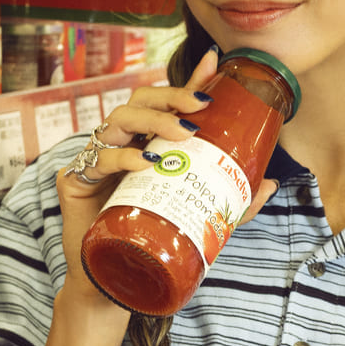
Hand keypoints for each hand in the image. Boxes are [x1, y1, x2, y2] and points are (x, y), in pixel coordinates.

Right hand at [56, 48, 224, 294]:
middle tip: (200, 109)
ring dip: (152, 121)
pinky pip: (97, 157)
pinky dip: (122, 156)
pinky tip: (144, 163)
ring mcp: (96, 160)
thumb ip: (229, 200)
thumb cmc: (151, 241)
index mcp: (146, 145)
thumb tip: (269, 183)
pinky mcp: (75, 180)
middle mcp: (120, 145)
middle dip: (171, 97)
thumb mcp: (196, 215)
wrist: (112, 282)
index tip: (213, 63)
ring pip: (118, 119)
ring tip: (180, 135)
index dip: (188, 81)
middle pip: (140, 101)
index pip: (166, 105)